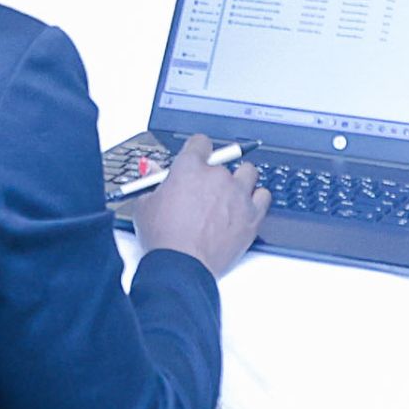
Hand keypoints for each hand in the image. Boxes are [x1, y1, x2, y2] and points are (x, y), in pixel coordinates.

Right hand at [129, 133, 266, 275]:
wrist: (181, 266)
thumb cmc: (163, 238)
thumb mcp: (145, 205)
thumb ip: (152, 182)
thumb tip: (152, 171)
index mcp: (189, 168)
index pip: (201, 143)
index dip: (199, 150)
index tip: (198, 157)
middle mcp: (216, 176)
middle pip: (224, 161)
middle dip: (215, 174)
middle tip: (206, 191)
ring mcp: (237, 194)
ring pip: (248, 173)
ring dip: (240, 180)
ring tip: (230, 195)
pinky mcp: (252, 215)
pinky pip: (264, 195)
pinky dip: (257, 198)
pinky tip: (246, 206)